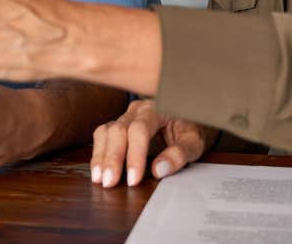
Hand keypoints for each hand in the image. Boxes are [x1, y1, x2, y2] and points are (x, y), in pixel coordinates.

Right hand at [90, 98, 216, 187]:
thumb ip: (180, 154)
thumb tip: (158, 169)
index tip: (134, 179)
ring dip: (101, 156)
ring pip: (106, 131)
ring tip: (99, 179)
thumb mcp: (194, 142)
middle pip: (118, 129)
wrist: (188, 118)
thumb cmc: (190, 130)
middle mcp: (137, 110)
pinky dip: (98, 154)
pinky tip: (98, 171)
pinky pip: (103, 136)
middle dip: (113, 157)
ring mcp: (126, 117)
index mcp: (157, 109)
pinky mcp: (119, 127)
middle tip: (109, 182)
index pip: (140, 129)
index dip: (135, 154)